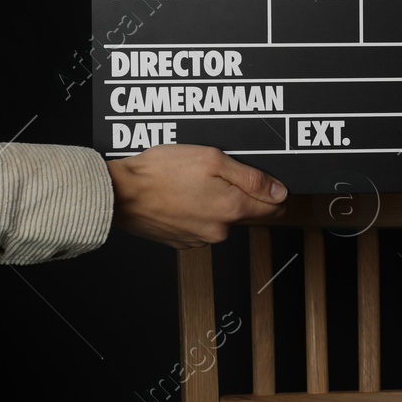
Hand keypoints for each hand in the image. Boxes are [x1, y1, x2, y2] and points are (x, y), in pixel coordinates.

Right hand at [108, 144, 286, 248]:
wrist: (121, 194)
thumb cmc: (161, 172)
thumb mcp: (213, 160)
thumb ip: (251, 178)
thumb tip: (280, 192)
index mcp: (232, 210)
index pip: (274, 208)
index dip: (274, 191)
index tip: (266, 179)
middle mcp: (220, 231)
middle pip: (248, 213)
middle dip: (242, 193)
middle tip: (219, 172)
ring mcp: (200, 239)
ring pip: (223, 218)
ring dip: (217, 201)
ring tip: (195, 180)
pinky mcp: (183, 241)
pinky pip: (202, 224)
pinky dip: (198, 210)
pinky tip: (183, 194)